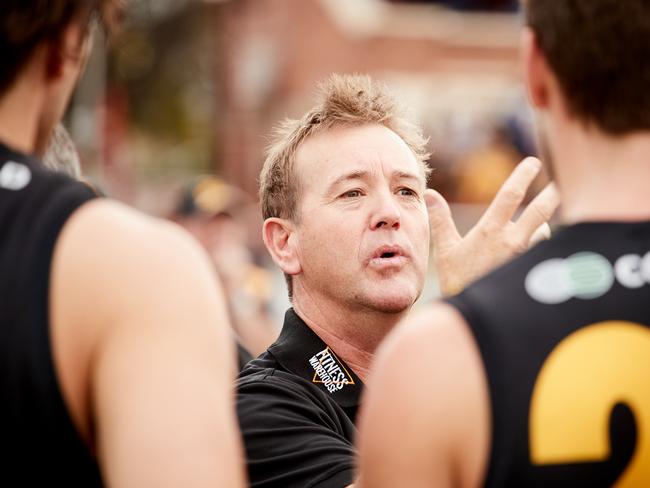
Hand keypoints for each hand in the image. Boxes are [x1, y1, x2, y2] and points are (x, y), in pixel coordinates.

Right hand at [426, 157, 559, 295]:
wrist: (475, 314)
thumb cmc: (457, 281)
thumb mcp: (445, 250)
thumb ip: (440, 220)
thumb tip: (430, 193)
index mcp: (490, 232)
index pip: (510, 195)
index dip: (523, 175)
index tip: (533, 162)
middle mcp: (513, 242)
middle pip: (541, 210)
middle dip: (552, 194)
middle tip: (559, 184)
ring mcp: (525, 258)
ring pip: (545, 232)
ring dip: (541, 227)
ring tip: (534, 230)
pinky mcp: (532, 271)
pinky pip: (544, 252)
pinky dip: (542, 246)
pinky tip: (537, 252)